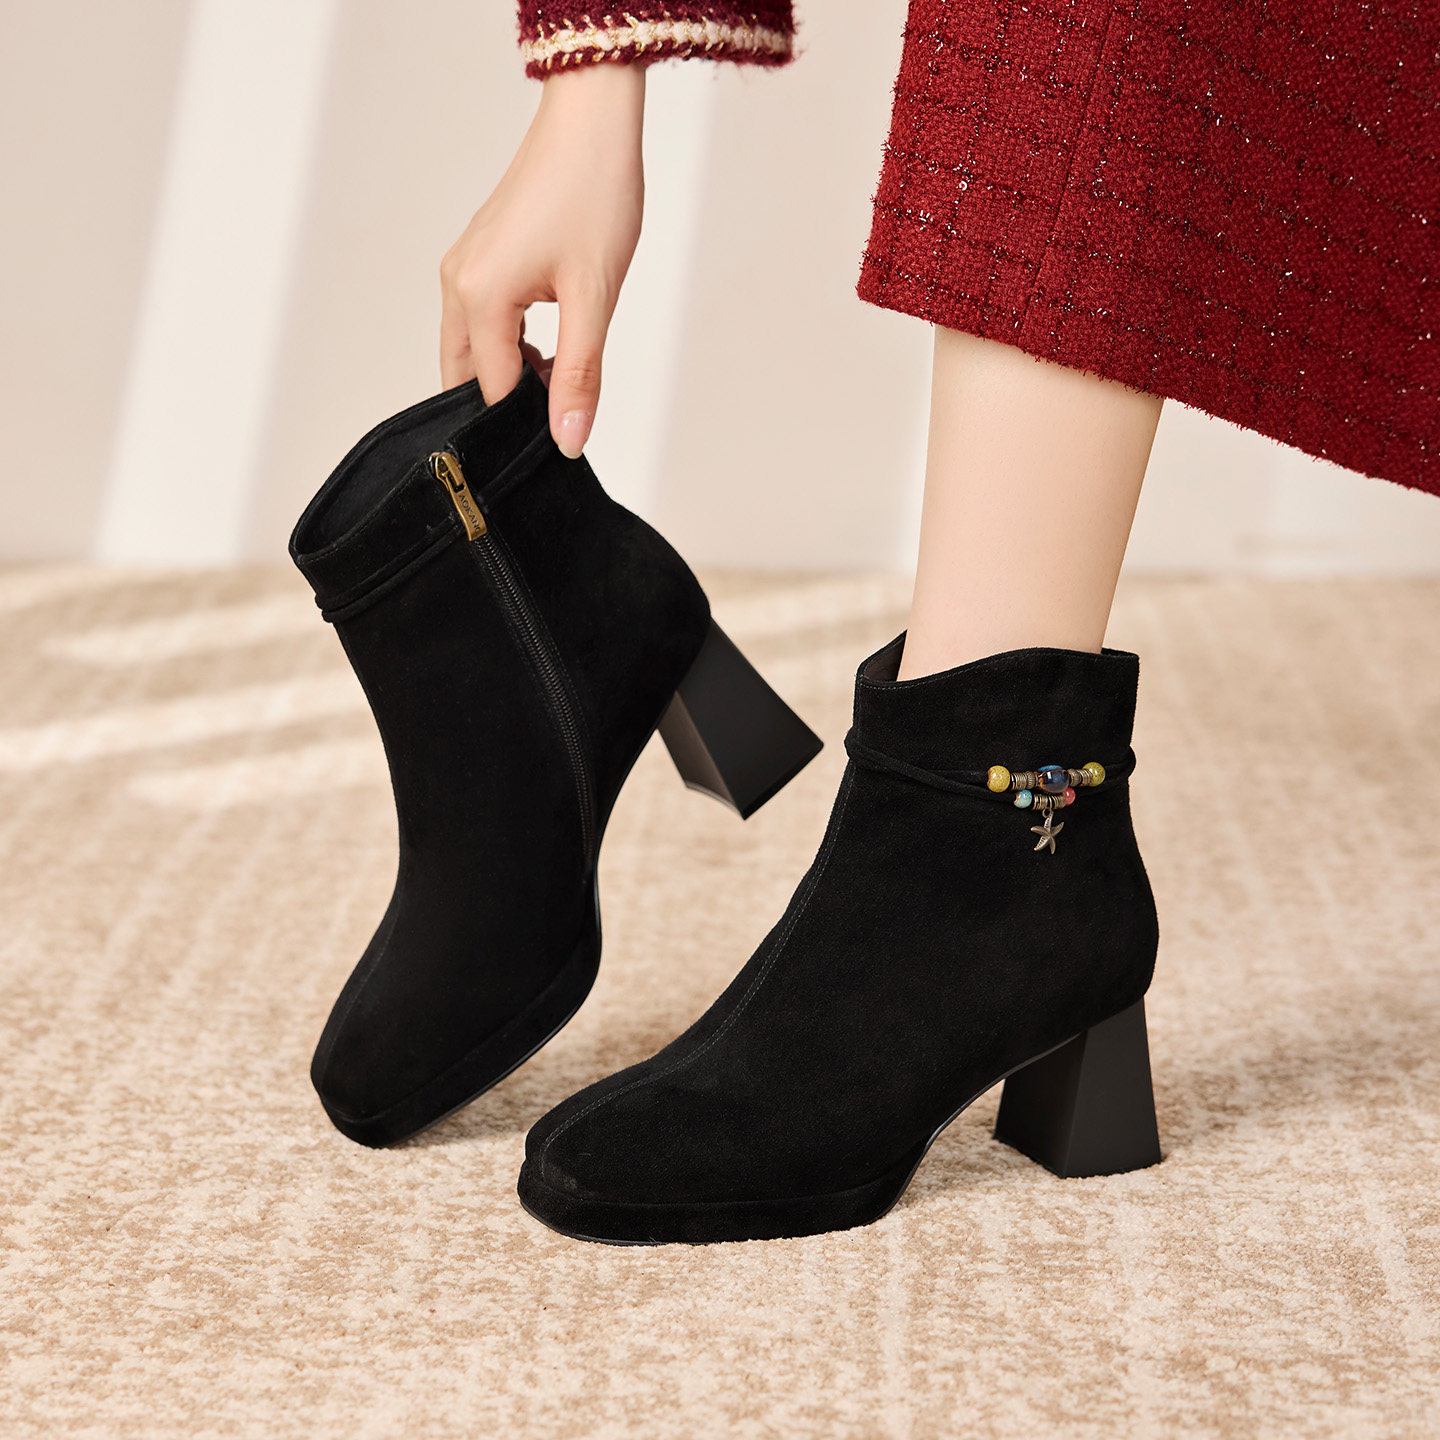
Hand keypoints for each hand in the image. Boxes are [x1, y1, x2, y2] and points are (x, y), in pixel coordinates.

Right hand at [440, 64, 645, 458]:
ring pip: (472, 352)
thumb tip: (568, 439)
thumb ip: (580, 375)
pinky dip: (509, 348)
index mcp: (479, 297)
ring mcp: (463, 268)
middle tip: (556, 422)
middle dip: (506, 407)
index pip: (491, 393)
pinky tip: (552, 349)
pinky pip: (480, 323)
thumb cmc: (596, 193)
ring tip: (563, 380)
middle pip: (466, 377)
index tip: (557, 446)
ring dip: (510, 377)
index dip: (524, 427)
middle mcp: (457, 284)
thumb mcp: (595, 297)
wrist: (591, 121)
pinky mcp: (478, 258)